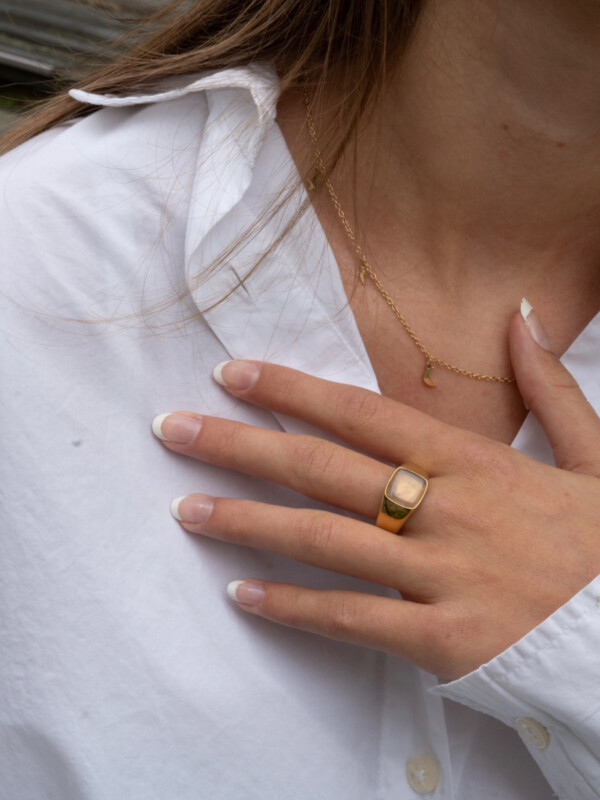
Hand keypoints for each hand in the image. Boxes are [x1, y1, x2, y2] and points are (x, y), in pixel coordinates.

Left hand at [152, 307, 599, 680]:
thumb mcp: (595, 456)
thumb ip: (548, 385)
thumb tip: (523, 315)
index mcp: (477, 460)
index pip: (365, 412)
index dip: (293, 390)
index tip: (234, 374)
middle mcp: (449, 510)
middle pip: (325, 469)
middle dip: (243, 444)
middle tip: (175, 429)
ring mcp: (442, 575)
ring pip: (325, 540)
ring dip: (248, 521)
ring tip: (186, 508)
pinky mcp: (442, 639)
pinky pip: (352, 618)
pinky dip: (294, 607)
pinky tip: (243, 594)